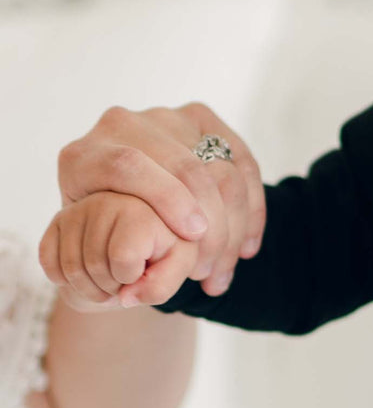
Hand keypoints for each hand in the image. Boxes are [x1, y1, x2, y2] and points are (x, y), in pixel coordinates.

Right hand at [40, 191, 200, 311]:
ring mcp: (77, 209)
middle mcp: (104, 201)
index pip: (123, 258)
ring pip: (70, 268)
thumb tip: (126, 297)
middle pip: (95, 265)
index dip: (132, 277)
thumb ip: (161, 286)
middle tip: (125, 282)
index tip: (143, 269)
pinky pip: (48, 262)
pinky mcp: (58, 220)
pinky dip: (66, 280)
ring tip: (109, 282)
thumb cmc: (164, 249)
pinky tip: (87, 275)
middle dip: (112, 287)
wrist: (139, 234)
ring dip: (89, 289)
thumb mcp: (177, 267)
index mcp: (139, 208)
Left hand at [57, 103, 263, 295]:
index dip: (166, 199)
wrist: (115, 211)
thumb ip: (110, 257)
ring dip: (235, 223)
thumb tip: (138, 288)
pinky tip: (248, 247)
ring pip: (223, 164)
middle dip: (210, 219)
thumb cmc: (101, 239)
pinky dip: (253, 207)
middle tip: (208, 268)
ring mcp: (166, 120)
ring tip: (225, 268)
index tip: (192, 236)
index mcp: (84, 157)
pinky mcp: (202, 121)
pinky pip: (243, 161)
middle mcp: (125, 127)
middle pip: (185, 164)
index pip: (129, 165)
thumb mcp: (90, 250)